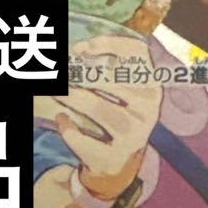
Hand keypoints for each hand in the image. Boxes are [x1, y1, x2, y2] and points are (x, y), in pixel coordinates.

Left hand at [53, 31, 162, 200]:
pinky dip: (72, 132)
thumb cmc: (113, 112)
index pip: (138, 55)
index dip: (109, 45)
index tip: (80, 47)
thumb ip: (101, 66)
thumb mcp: (116, 88)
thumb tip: (74, 51)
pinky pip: (90, 144)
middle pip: (115, 82)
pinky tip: (61, 119)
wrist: (116, 161)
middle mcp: (148, 109)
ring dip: (75, 98)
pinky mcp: (117, 156)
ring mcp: (135, 134)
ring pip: (101, 110)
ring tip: (57, 92)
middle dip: (84, 74)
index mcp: (151, 86)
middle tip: (62, 73)